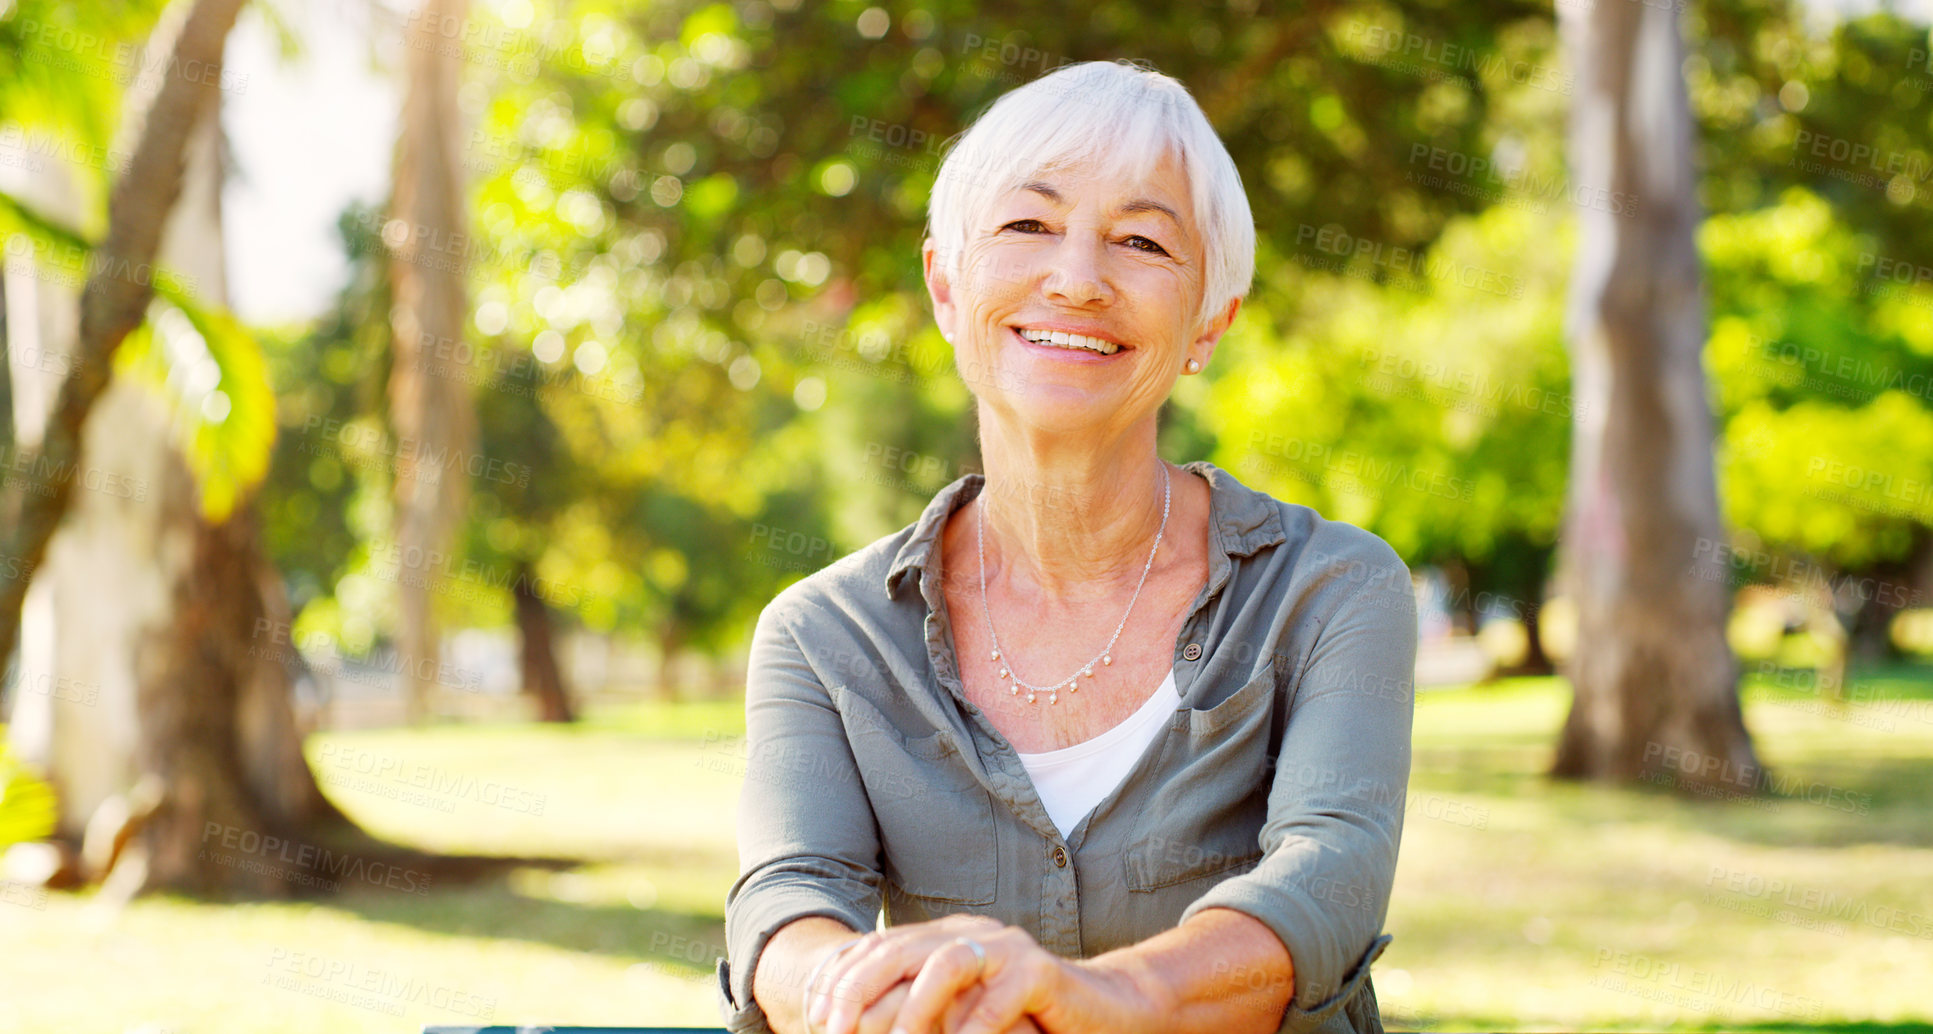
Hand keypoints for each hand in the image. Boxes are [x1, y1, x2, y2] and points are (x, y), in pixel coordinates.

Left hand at [816, 914, 1068, 1033]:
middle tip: (836, 1031)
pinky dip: (972, 1030)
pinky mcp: (1040, 973)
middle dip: (859, 992)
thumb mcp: (958, 1015)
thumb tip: (853, 1027)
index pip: (877, 949)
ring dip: (912, 1010)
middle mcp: (970, 935)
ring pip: (945, 965)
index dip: (839, 981)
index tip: (813, 1017)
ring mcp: (1006, 949)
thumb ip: (916, 1015)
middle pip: (900, 950)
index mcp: (944, 939)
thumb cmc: (1022, 1020)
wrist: (1102, 1011)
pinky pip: (998, 998)